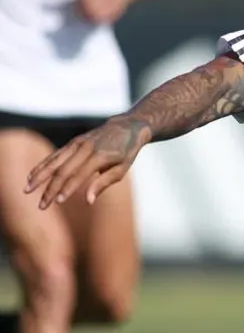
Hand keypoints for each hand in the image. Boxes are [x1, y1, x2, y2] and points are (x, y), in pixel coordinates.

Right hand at [25, 118, 150, 207]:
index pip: (79, 176)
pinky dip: (42, 166)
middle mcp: (84, 148)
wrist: (127, 127)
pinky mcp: (72, 142)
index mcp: (99, 156)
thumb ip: (104, 183)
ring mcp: (76, 143)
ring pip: (53, 161)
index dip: (67, 189)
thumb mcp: (122, 169)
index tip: (57, 202)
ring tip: (27, 190)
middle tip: (41, 205)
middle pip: (62, 171)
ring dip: (39, 177)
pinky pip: (54, 155)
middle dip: (50, 189)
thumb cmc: (126, 152)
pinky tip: (32, 176)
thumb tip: (88, 201)